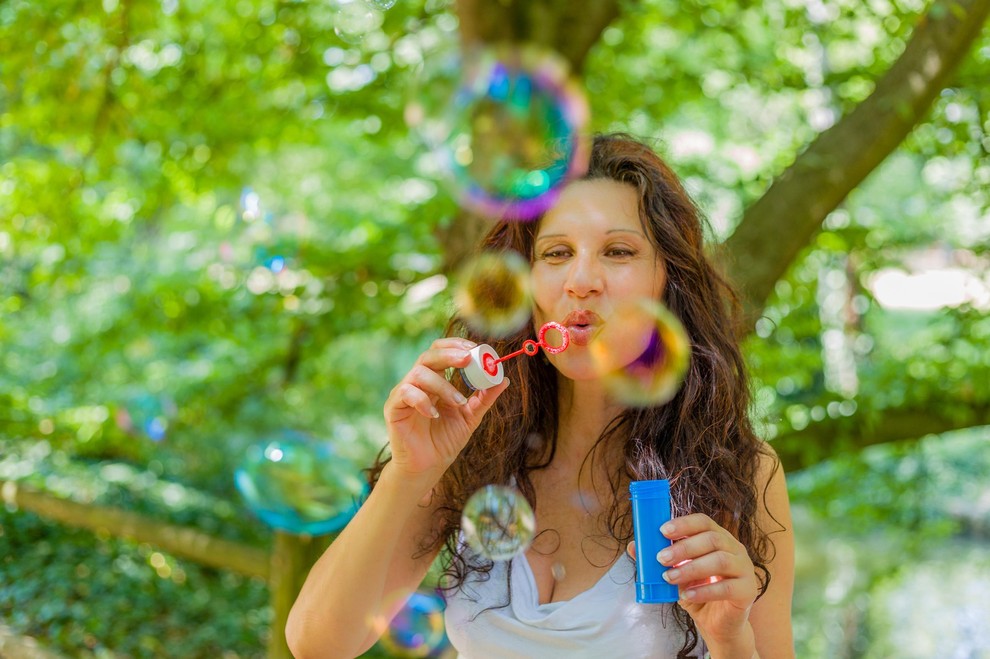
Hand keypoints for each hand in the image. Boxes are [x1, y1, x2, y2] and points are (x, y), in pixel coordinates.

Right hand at [383, 337, 508, 488]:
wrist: (427, 467)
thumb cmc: (445, 441)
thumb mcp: (470, 417)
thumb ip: (484, 398)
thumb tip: (503, 379)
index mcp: (435, 380)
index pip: (440, 351)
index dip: (455, 345)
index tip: (474, 348)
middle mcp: (417, 383)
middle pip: (428, 355)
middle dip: (449, 354)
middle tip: (467, 359)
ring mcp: (403, 393)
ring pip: (420, 373)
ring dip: (442, 385)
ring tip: (458, 402)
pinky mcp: (393, 408)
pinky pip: (406, 393)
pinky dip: (422, 400)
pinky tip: (434, 414)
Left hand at [627, 513, 758, 648]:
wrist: (718, 623)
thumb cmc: (697, 591)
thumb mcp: (675, 573)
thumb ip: (658, 559)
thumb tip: (633, 546)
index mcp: (718, 537)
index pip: (704, 521)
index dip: (684, 523)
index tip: (662, 531)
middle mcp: (735, 548)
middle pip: (712, 539)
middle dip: (683, 547)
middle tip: (661, 558)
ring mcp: (745, 568)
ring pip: (720, 560)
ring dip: (691, 568)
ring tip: (670, 578)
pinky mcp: (748, 590)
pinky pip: (727, 587)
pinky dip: (704, 590)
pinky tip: (687, 595)